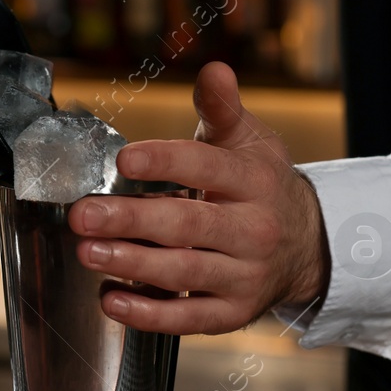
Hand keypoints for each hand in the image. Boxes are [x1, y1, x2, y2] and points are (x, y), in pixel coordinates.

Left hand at [69, 62, 329, 334]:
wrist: (306, 244)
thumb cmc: (262, 185)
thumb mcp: (249, 140)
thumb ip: (222, 108)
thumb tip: (214, 71)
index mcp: (254, 181)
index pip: (206, 167)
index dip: (164, 162)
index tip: (124, 159)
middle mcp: (253, 230)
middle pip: (188, 225)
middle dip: (131, 220)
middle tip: (84, 215)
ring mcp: (244, 275)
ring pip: (185, 273)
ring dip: (133, 265)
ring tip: (88, 253)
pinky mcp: (232, 313)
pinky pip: (188, 319)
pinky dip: (148, 314)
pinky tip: (112, 299)